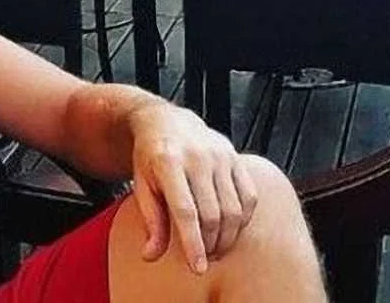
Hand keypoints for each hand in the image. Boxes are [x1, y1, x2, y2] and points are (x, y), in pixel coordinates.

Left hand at [127, 104, 257, 273]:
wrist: (166, 122)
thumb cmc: (150, 157)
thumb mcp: (141, 186)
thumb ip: (150, 221)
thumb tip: (151, 255)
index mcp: (168, 162)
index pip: (185, 211)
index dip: (193, 243)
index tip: (197, 267)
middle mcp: (197, 156)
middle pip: (212, 214)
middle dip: (210, 243)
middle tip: (205, 258)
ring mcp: (220, 155)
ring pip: (233, 209)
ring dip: (227, 237)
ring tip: (216, 248)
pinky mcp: (236, 157)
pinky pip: (248, 196)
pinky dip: (242, 219)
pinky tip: (230, 228)